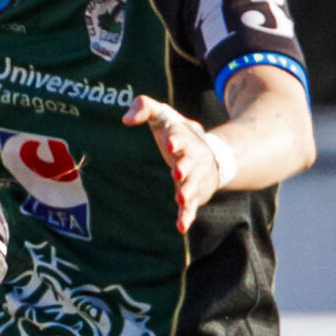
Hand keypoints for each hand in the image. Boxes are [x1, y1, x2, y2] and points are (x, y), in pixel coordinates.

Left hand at [122, 95, 227, 231]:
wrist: (211, 153)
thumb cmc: (175, 133)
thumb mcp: (162, 115)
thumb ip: (144, 107)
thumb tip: (125, 119)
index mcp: (183, 137)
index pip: (180, 136)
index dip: (176, 140)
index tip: (170, 143)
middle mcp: (192, 158)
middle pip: (190, 162)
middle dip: (185, 166)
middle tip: (177, 172)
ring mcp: (195, 177)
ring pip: (193, 185)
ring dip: (188, 191)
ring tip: (181, 198)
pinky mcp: (194, 194)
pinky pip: (192, 206)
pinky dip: (187, 216)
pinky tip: (181, 227)